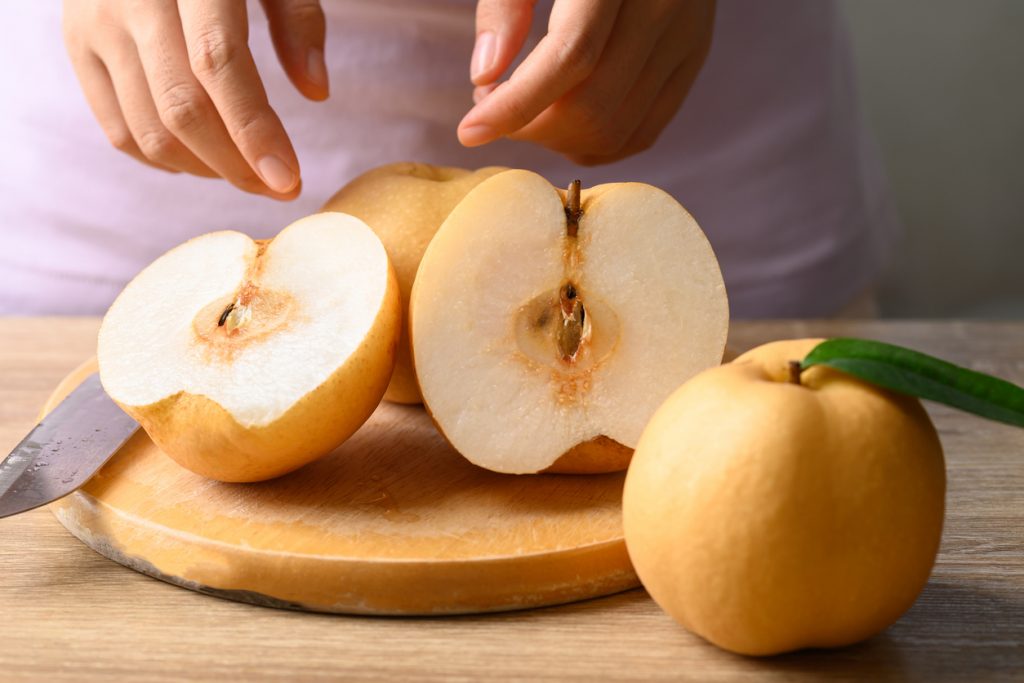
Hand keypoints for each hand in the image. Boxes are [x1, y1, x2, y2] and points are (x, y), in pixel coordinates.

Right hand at [62, 0, 328, 199]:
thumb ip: (298, 18)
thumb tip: (316, 92)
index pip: (218, 64)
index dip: (254, 131)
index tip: (288, 180)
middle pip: (181, 109)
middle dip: (236, 165)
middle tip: (278, 187)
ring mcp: (94, 23)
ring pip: (148, 130)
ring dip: (205, 169)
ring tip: (246, 171)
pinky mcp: (77, 45)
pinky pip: (118, 130)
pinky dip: (164, 160)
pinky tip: (203, 160)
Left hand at [459, 0, 714, 165]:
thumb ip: (505, 5)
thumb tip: (486, 76)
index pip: (570, 58)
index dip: (516, 105)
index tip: (470, 131)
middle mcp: (664, 4)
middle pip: (593, 106)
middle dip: (530, 125)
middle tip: (495, 103)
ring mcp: (686, 35)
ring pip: (616, 129)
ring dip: (558, 140)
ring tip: (527, 109)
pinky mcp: (694, 56)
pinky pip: (644, 131)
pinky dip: (595, 144)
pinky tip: (562, 124)